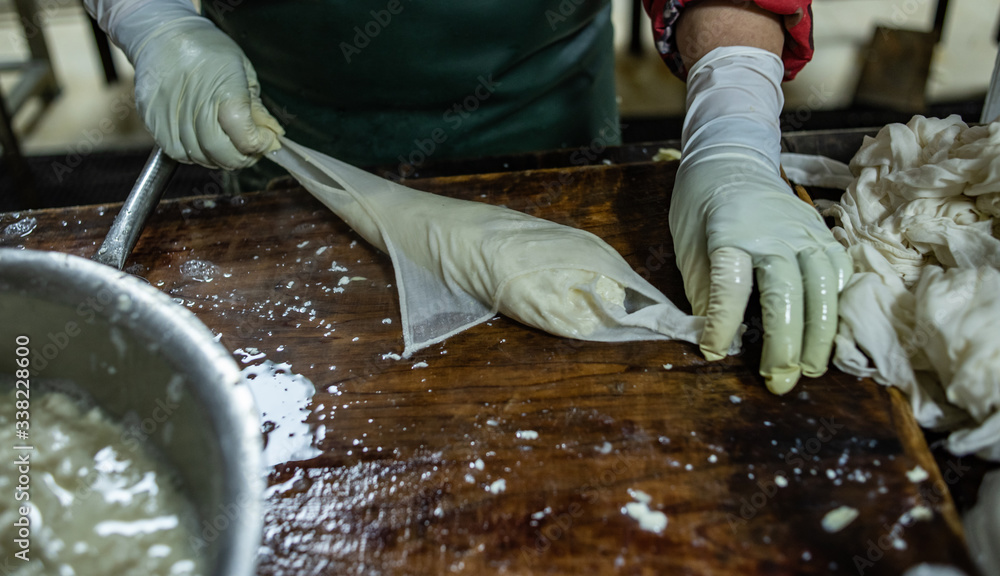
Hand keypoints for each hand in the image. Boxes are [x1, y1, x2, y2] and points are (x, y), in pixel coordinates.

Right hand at [85, 0, 282, 168]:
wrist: (163, 34)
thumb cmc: (208, 50)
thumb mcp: (244, 71)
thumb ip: (257, 108)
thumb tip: (272, 136)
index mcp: (224, 89)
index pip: (244, 137)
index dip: (258, 145)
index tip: (265, 140)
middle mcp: (195, 104)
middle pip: (221, 153)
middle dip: (241, 158)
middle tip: (249, 150)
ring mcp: (170, 114)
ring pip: (199, 157)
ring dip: (218, 157)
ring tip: (226, 143)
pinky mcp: (152, 120)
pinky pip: (176, 152)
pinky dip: (194, 154)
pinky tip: (202, 141)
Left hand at [670, 46, 850, 393]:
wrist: (732, 156)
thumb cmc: (701, 206)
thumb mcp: (686, 246)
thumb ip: (702, 292)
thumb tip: (717, 340)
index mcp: (729, 233)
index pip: (731, 285)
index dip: (724, 324)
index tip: (715, 353)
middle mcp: (773, 232)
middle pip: (786, 292)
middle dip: (784, 343)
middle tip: (779, 380)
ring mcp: (804, 232)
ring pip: (823, 286)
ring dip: (820, 333)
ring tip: (811, 369)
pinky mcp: (823, 234)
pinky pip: (839, 274)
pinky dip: (837, 306)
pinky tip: (830, 335)